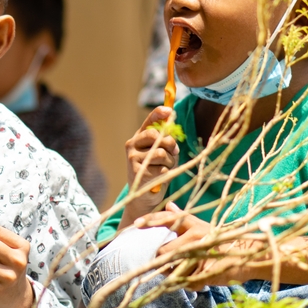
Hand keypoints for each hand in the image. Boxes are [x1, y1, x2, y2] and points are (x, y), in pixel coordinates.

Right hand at [122, 106, 179, 221]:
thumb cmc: (156, 171)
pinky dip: (166, 173)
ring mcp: (133, 159)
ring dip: (170, 161)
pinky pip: (161, 168)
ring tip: (166, 168)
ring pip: (161, 153)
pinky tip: (160, 178)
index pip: (149, 121)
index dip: (159, 113)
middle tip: (174, 152)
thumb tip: (173, 125)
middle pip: (157, 135)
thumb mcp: (161, 153)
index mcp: (139, 138)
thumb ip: (165, 141)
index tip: (170, 111)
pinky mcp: (137, 172)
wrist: (144, 197)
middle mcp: (132, 145)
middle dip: (170, 144)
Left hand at [138, 203, 263, 287]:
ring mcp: (202, 255)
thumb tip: (169, 205)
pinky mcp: (207, 272)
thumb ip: (184, 219)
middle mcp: (197, 237)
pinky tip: (198, 278)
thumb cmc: (222, 241)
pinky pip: (187, 282)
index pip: (170, 220)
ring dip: (174, 274)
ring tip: (187, 271)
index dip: (152, 220)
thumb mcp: (203, 227)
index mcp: (195, 225)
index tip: (136, 223)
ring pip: (174, 269)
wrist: (249, 255)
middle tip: (169, 264)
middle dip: (162, 261)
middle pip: (165, 252)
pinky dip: (189, 284)